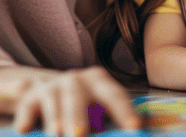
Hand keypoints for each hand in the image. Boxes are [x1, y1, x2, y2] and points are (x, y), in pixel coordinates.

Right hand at [13, 66, 139, 136]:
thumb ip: (106, 120)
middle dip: (79, 117)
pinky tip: (25, 129)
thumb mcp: (96, 107)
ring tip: (56, 134)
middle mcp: (76, 80)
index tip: (134, 127)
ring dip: (55, 119)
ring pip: (54, 102)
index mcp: (100, 81)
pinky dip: (26, 118)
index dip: (124, 112)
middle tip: (80, 134)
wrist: (46, 90)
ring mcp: (53, 86)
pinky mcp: (31, 96)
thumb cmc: (82, 104)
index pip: (115, 96)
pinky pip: (28, 107)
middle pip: (78, 98)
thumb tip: (123, 133)